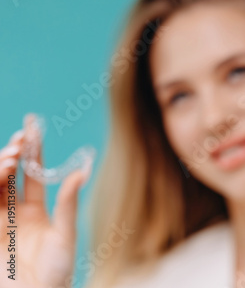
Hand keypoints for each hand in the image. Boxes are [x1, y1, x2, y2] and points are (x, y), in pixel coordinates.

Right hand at [0, 115, 91, 287]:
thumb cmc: (56, 272)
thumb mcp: (64, 234)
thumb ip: (68, 203)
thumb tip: (82, 170)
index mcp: (35, 210)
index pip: (32, 173)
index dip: (32, 150)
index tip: (31, 126)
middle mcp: (13, 213)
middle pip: (8, 175)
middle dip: (12, 154)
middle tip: (20, 141)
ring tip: (11, 159)